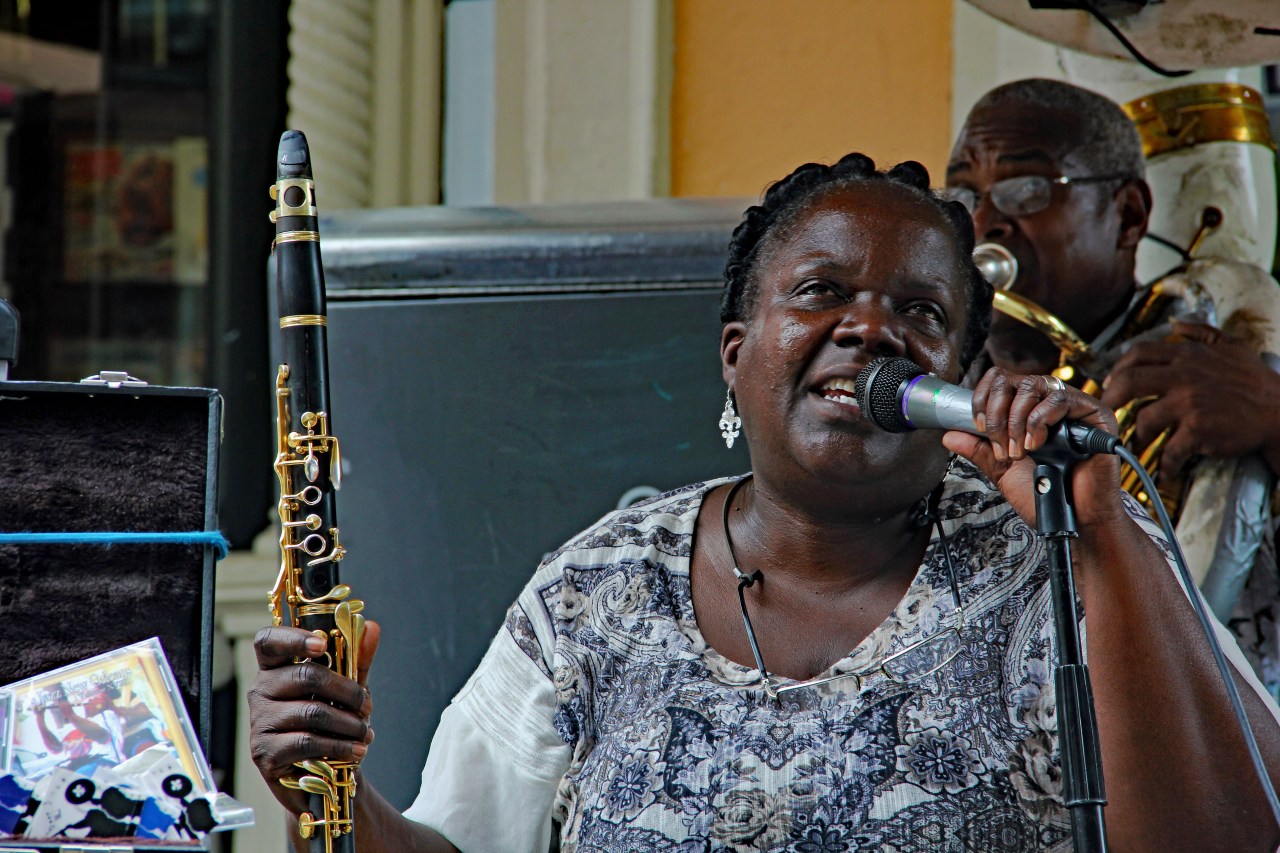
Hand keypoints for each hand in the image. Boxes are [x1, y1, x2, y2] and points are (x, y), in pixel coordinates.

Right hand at [248, 620, 380, 814]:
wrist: (323, 778)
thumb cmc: (331, 727)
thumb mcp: (347, 691)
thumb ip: (357, 660)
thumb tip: (372, 627)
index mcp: (276, 669)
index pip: (269, 641)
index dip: (293, 637)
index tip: (323, 643)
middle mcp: (261, 691)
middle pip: (304, 676)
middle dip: (346, 692)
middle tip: (367, 707)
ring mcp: (260, 722)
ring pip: (311, 712)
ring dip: (348, 724)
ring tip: (365, 733)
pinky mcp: (265, 753)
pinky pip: (306, 742)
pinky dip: (338, 746)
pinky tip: (355, 752)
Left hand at [941, 367, 1123, 529]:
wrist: (1077, 520)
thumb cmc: (1046, 495)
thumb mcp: (1003, 471)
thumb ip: (980, 450)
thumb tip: (949, 435)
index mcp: (1027, 411)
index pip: (999, 381)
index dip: (982, 398)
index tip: (978, 426)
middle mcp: (1048, 403)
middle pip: (1011, 380)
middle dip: (997, 414)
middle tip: (1000, 446)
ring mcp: (1072, 406)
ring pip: (1032, 385)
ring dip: (1016, 420)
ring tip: (1019, 451)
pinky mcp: (1094, 413)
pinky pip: (1060, 398)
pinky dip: (1038, 421)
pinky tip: (1037, 445)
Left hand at [1101, 322, 1279, 476]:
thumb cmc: (1256, 381)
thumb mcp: (1232, 346)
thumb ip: (1201, 333)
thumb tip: (1175, 324)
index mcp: (1187, 355)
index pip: (1138, 354)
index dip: (1118, 368)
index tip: (1111, 383)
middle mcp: (1184, 375)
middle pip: (1129, 382)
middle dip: (1111, 399)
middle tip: (1107, 413)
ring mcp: (1190, 403)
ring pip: (1144, 420)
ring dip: (1138, 436)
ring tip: (1138, 444)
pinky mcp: (1198, 429)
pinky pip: (1170, 450)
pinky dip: (1165, 464)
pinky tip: (1166, 470)